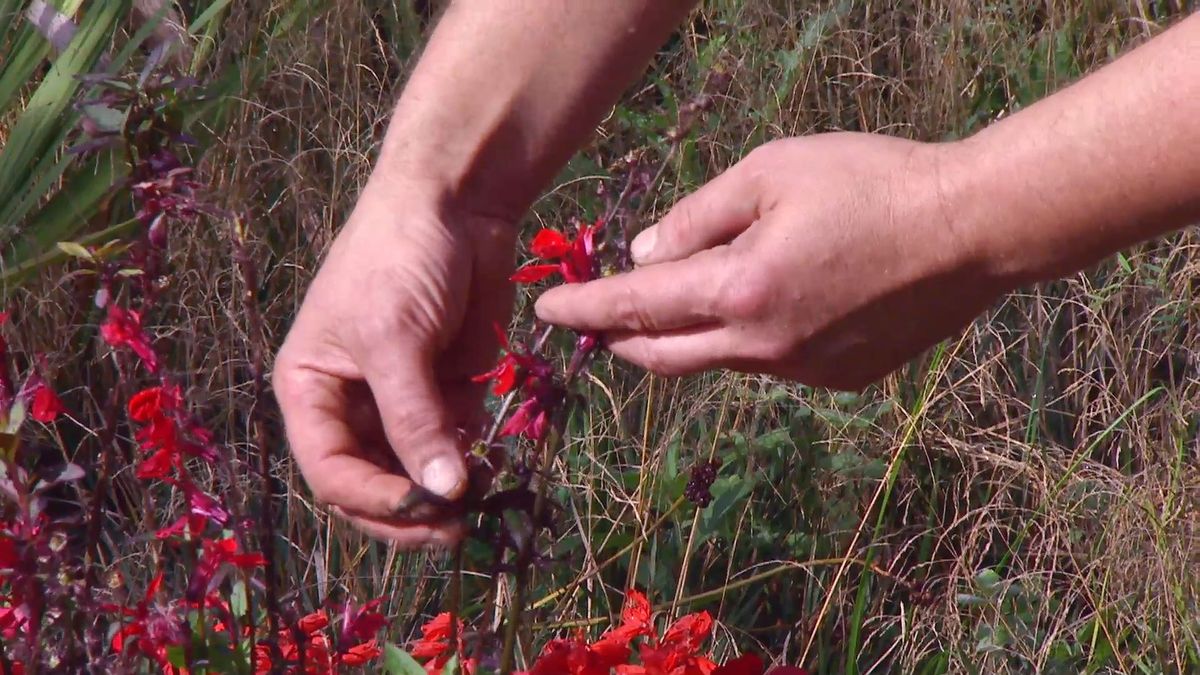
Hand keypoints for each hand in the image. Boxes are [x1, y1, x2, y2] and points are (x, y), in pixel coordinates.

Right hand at [273, 177, 514, 545]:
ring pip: (415, 474)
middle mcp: (349, 405)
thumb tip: (440, 494)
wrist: (456, 201)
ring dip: (444, 494)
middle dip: (409, 510)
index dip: (371, 500)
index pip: (330, 471)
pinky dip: (472, 464)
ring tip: (481, 497)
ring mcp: (400, 402)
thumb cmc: (399, 258)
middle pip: (371, 483)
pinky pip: (454, 447)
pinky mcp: (446, 392)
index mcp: (310, 390)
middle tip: (455, 529)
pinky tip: (494, 465)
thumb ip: (414, 418)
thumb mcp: (394, 338)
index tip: (423, 510)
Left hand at [536, 133, 1006, 389]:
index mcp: (740, 289)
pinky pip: (770, 363)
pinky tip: (765, 305)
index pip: (636, 308)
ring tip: (684, 298)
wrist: (972, 230)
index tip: (546, 311)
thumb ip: (698, 216)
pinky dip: (746, 339)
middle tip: (596, 322)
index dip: (585, 309)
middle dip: (619, 341)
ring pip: (720, 360)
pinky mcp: (839, 379)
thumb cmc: (871, 182)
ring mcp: (804, 370)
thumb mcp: (772, 171)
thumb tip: (645, 254)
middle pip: (664, 356)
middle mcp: (764, 345)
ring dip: (688, 336)